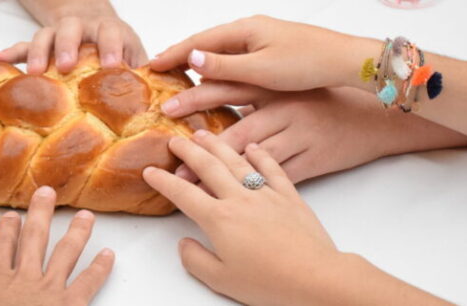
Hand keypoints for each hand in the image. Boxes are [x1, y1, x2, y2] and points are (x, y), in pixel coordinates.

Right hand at [0, 8, 145, 73]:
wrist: (96, 24)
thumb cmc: (119, 48)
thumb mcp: (135, 55)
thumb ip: (145, 73)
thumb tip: (165, 96)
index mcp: (109, 30)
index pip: (111, 33)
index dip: (112, 46)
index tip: (113, 64)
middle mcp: (82, 28)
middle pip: (72, 30)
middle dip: (69, 46)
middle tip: (67, 66)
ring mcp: (59, 34)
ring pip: (45, 36)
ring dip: (39, 52)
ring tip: (35, 72)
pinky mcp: (42, 43)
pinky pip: (23, 45)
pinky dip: (10, 53)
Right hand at [0, 186, 114, 305]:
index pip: (1, 247)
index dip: (7, 230)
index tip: (11, 216)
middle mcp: (23, 278)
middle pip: (34, 239)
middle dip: (41, 215)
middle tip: (48, 194)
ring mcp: (48, 291)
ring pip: (65, 254)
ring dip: (77, 234)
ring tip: (86, 217)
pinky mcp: (68, 305)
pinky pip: (88, 283)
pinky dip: (100, 269)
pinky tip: (109, 255)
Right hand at [142, 131, 338, 304]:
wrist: (315, 278)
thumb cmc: (270, 283)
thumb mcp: (221, 280)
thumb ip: (196, 260)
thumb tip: (185, 244)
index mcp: (219, 220)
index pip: (183, 194)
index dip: (164, 181)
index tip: (151, 171)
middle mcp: (240, 200)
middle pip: (208, 167)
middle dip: (188, 151)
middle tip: (174, 140)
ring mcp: (266, 195)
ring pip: (236, 161)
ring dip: (217, 145)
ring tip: (204, 134)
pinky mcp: (290, 196)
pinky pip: (272, 168)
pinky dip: (260, 155)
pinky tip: (252, 147)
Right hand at [150, 15, 375, 90]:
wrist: (345, 61)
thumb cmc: (307, 63)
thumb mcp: (261, 69)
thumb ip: (225, 65)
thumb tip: (191, 57)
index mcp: (245, 31)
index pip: (198, 42)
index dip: (173, 54)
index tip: (151, 65)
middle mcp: (250, 31)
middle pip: (206, 44)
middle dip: (180, 56)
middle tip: (158, 69)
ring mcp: (261, 40)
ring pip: (221, 52)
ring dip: (198, 62)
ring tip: (178, 74)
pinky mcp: (271, 52)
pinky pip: (235, 58)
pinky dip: (218, 67)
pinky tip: (214, 78)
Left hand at [160, 82, 466, 182]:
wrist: (377, 117)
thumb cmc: (329, 105)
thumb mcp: (289, 90)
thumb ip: (254, 97)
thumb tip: (211, 102)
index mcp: (276, 88)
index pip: (228, 90)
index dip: (196, 98)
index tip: (166, 111)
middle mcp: (286, 110)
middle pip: (235, 130)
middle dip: (200, 149)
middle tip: (170, 161)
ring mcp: (301, 138)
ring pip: (253, 159)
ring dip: (219, 175)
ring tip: (188, 188)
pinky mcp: (314, 162)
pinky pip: (278, 179)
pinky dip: (254, 190)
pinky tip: (230, 202)